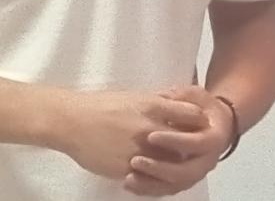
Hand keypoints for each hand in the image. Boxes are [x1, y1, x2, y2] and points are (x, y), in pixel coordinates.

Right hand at [54, 88, 208, 181]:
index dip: (199, 120)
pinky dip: (154, 176)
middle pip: (186, 142)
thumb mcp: (133, 97)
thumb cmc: (101, 105)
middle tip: (196, 147)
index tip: (202, 124)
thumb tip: (175, 103)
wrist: (72, 121)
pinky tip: (153, 173)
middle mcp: (150, 129)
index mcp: (152, 106)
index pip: (191, 114)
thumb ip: (156, 103)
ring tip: (174, 162)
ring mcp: (140, 151)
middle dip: (192, 145)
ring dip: (174, 163)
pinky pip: (150, 178)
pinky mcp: (128, 169)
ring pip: (171, 164)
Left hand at [123, 86, 233, 196]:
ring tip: (129, 177)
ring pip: (175, 186)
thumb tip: (166, 100)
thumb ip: (181, 100)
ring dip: (151, 183)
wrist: (213, 123)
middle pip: (186, 172)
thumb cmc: (201, 106)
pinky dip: (148, 189)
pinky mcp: (183, 181)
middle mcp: (208, 161)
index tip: (151, 136)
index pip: (196, 143)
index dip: (174, 141)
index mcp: (214, 139)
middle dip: (160, 168)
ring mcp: (195, 174)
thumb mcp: (193, 95)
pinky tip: (130, 183)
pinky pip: (166, 190)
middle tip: (135, 160)